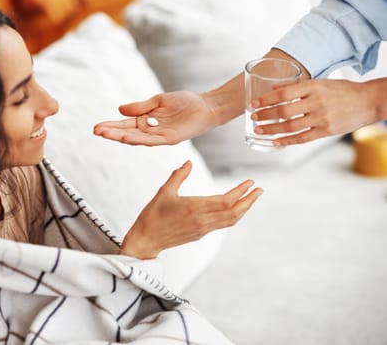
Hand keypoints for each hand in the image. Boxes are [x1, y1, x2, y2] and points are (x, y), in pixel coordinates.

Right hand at [93, 91, 217, 145]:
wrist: (204, 106)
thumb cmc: (184, 103)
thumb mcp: (158, 101)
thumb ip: (140, 107)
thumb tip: (120, 109)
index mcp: (146, 121)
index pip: (125, 125)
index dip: (111, 126)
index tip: (96, 127)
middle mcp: (150, 131)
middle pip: (127, 133)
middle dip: (111, 133)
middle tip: (96, 132)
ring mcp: (159, 136)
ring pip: (136, 139)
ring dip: (120, 137)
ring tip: (106, 135)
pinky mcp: (170, 138)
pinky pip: (151, 140)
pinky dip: (138, 139)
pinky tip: (126, 137)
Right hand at [120, 161, 262, 258]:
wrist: (146, 241)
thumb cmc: (152, 216)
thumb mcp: (163, 192)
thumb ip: (178, 176)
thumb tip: (189, 163)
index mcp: (195, 208)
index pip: (226, 200)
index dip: (241, 191)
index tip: (251, 182)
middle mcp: (202, 220)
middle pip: (234, 212)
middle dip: (249, 201)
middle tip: (259, 190)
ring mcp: (202, 229)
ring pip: (230, 221)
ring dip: (243, 209)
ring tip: (251, 199)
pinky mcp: (199, 234)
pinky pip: (222, 225)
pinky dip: (232, 216)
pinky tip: (233, 209)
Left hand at [251, 78, 383, 145]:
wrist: (369, 101)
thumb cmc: (343, 91)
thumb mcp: (321, 82)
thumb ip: (298, 86)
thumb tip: (274, 88)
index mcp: (313, 86)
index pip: (283, 93)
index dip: (265, 99)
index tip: (253, 104)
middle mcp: (316, 102)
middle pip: (283, 110)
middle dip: (265, 115)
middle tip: (253, 118)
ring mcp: (322, 118)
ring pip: (290, 126)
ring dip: (271, 129)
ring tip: (259, 130)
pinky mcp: (327, 131)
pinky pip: (302, 138)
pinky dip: (287, 140)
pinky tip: (276, 141)